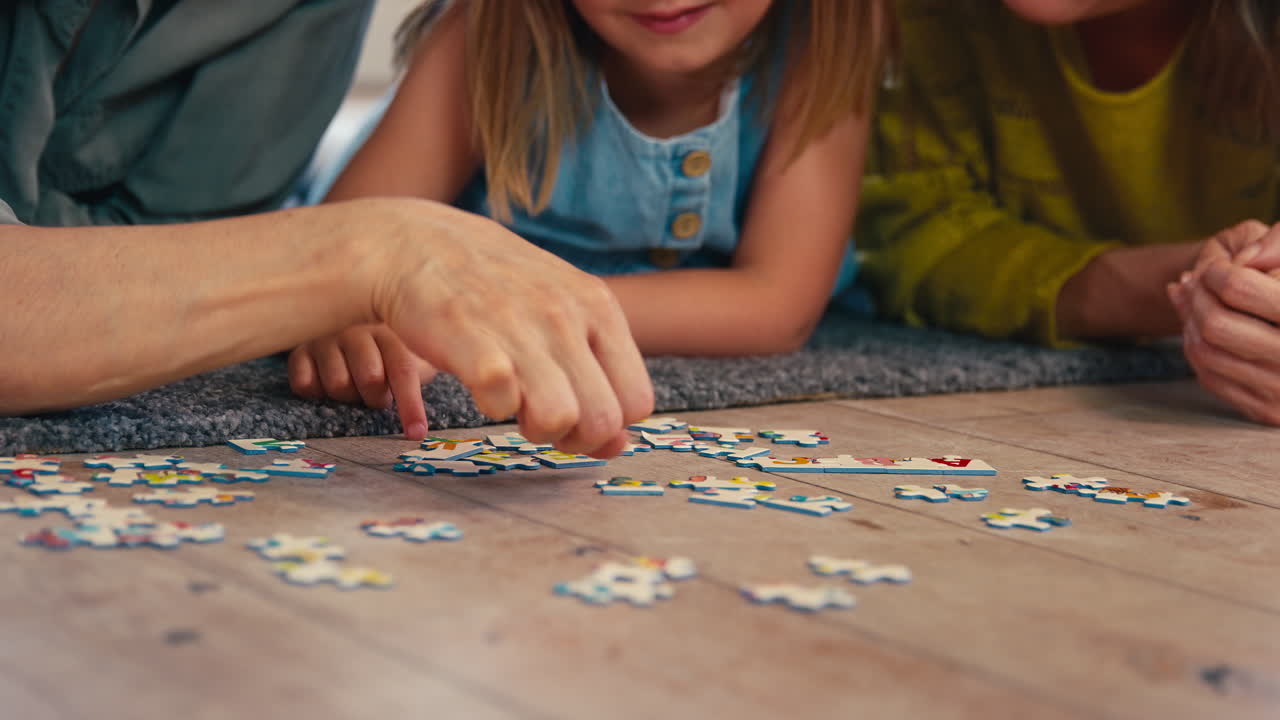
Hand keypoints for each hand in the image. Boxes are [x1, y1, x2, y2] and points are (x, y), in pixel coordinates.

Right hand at [289, 324, 436, 439]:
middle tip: (375, 397)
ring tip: (351, 388)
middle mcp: (356, 332)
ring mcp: (326, 340)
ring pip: (337, 384)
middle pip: (370, 379)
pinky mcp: (299, 351)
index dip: (410, 405)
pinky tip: (324, 386)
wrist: (344, 327)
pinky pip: (305, 384)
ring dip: (346, 397)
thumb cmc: (384, 356)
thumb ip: (418, 378)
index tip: (416, 433)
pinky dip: (316, 393)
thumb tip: (427, 419)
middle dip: (375, 398)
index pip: (403, 372)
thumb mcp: (410, 359)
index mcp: (388, 335)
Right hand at [356, 198, 653, 456]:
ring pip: (559, 419)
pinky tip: (480, 386)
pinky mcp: (468, 335)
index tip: (575, 416)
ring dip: (535, 429)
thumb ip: (595, 369)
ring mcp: (519, 322)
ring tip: (513, 405)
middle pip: (603, 420)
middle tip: (541, 419)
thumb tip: (618, 443)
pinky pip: (500, 401)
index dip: (606, 424)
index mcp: (598, 305)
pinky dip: (491, 407)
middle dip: (574, 437)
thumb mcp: (560, 312)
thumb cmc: (491, 284)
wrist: (409, 241)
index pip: (636, 401)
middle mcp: (566, 314)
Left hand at [1168, 220, 1279, 424]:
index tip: (1215, 267)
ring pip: (1204, 351)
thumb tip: (1242, 260)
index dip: (1216, 271)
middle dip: (1196, 297)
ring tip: (1194, 302)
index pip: (1237, 286)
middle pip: (1214, 322)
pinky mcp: (1267, 410)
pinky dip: (1196, 349)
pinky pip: (1209, 377)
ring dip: (1189, 322)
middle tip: (1194, 283)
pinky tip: (1201, 331)